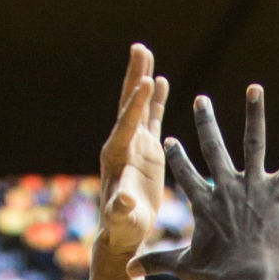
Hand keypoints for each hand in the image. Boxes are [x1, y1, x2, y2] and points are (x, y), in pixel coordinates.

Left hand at [98, 43, 169, 257]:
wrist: (123, 231)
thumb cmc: (122, 226)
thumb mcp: (123, 218)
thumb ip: (122, 207)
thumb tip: (125, 200)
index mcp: (117, 155)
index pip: (128, 123)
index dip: (137, 103)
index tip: (147, 81)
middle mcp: (123, 144)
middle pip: (129, 104)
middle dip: (135, 77)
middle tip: (139, 48)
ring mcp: (134, 144)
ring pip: (139, 105)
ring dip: (142, 79)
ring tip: (145, 52)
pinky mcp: (145, 149)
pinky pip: (151, 118)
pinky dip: (156, 99)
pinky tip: (161, 79)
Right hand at [129, 87, 278, 279]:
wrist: (246, 279)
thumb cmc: (216, 275)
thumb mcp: (183, 266)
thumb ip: (157, 262)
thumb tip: (128, 272)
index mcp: (204, 203)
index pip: (185, 173)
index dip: (176, 156)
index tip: (169, 139)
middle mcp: (226, 187)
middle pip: (213, 147)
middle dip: (206, 122)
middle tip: (201, 100)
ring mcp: (253, 187)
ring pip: (253, 142)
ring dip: (254, 113)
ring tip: (254, 88)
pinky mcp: (278, 194)